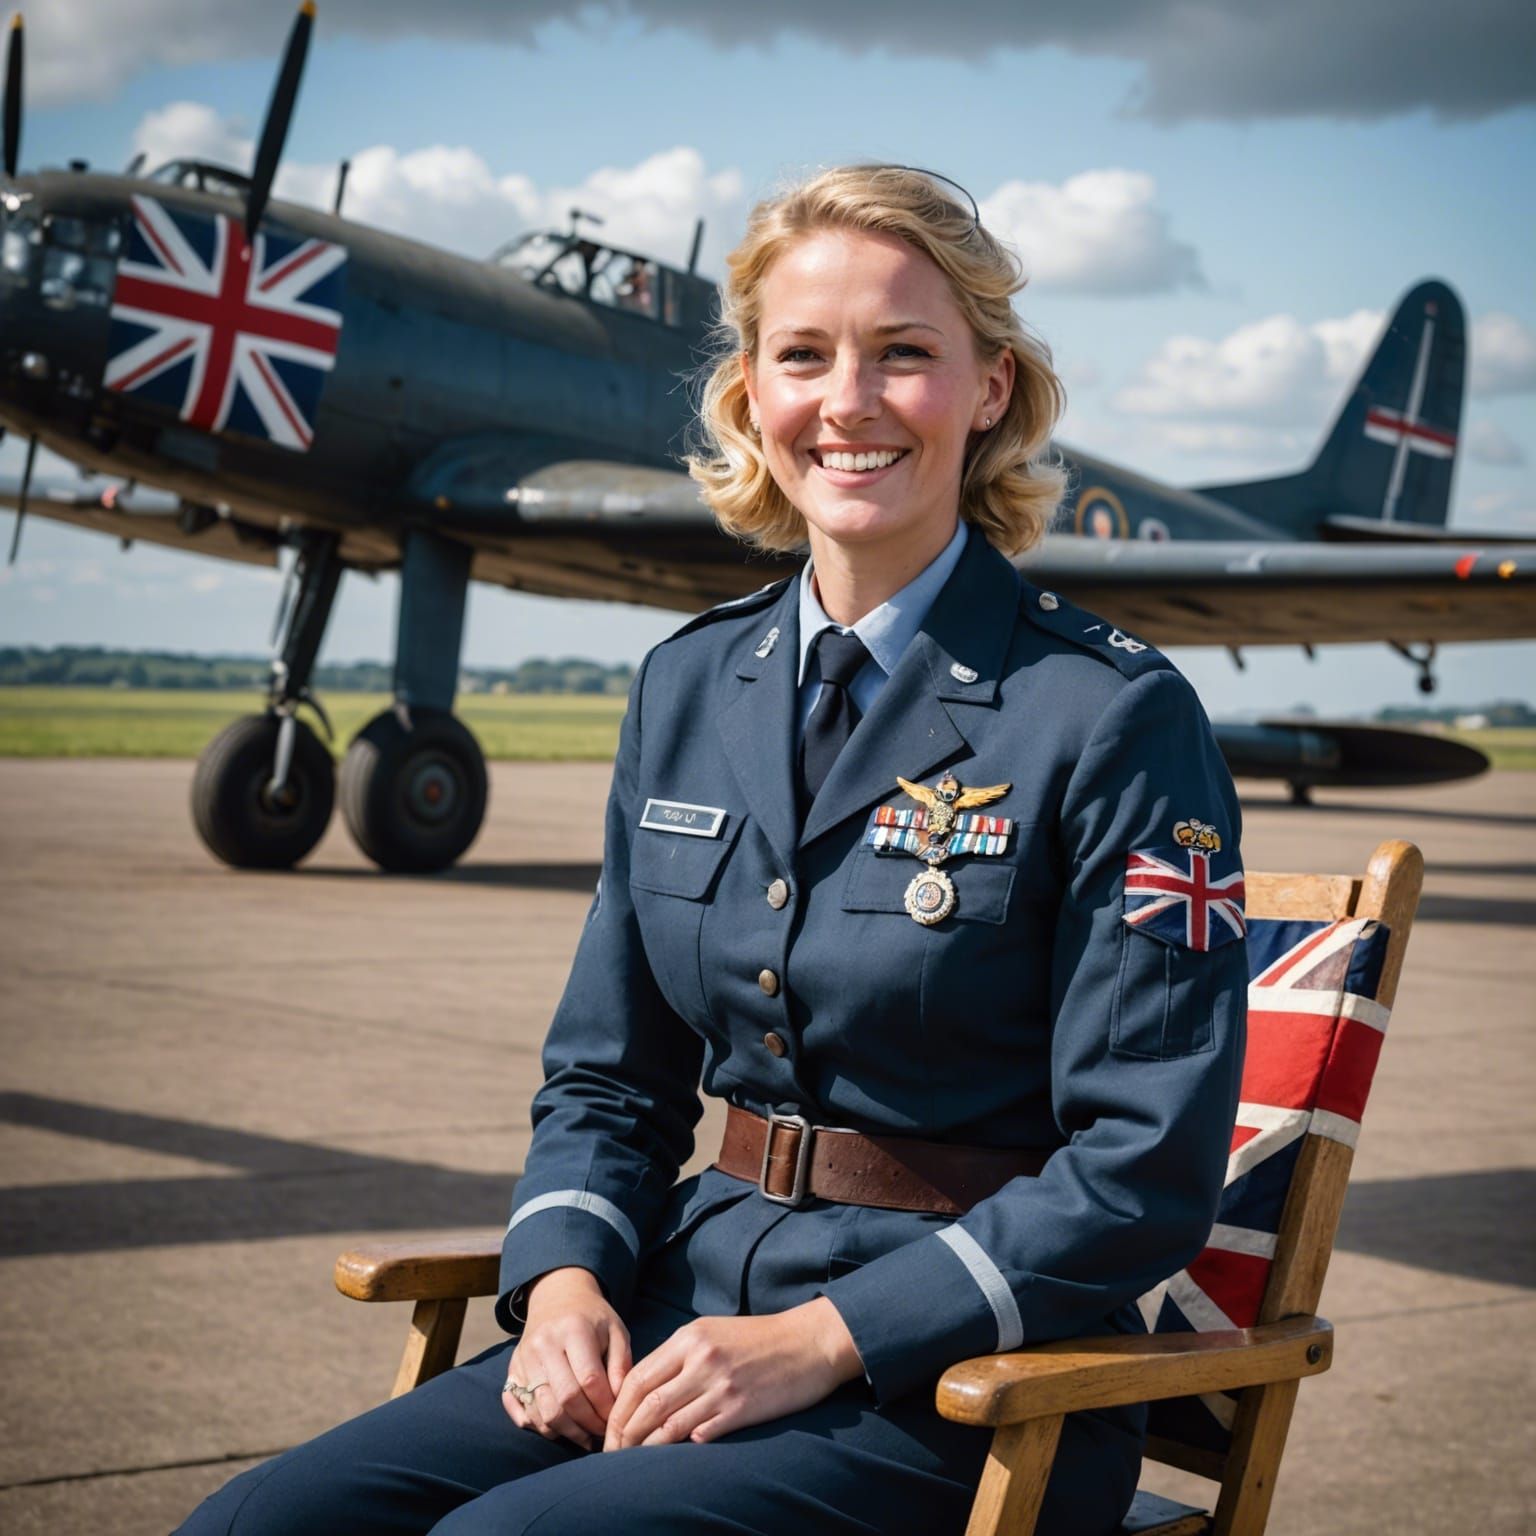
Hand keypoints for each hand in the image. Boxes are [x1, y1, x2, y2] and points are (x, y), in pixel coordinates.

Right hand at [502, 1267, 631, 1450]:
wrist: (557, 1297)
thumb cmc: (593, 1319)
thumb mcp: (616, 1331)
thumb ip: (620, 1365)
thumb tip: (619, 1402)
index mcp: (573, 1330)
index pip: (589, 1380)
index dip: (605, 1407)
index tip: (616, 1418)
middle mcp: (544, 1344)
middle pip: (564, 1399)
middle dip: (587, 1424)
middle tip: (602, 1433)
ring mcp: (523, 1358)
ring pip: (542, 1411)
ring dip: (566, 1432)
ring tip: (585, 1436)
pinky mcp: (511, 1371)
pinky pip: (520, 1411)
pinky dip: (540, 1427)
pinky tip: (560, 1428)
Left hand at [602, 1296, 863, 1450]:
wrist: (809, 1342)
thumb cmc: (759, 1338)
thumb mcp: (713, 1332)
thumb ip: (680, 1356)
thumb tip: (647, 1387)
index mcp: (690, 1338)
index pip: (638, 1378)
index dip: (618, 1409)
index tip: (609, 1429)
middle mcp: (701, 1359)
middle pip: (647, 1403)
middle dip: (624, 1433)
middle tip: (613, 1454)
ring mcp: (721, 1385)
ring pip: (669, 1424)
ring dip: (647, 1448)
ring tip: (633, 1463)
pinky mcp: (741, 1409)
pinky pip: (701, 1435)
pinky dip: (684, 1447)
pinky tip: (675, 1457)